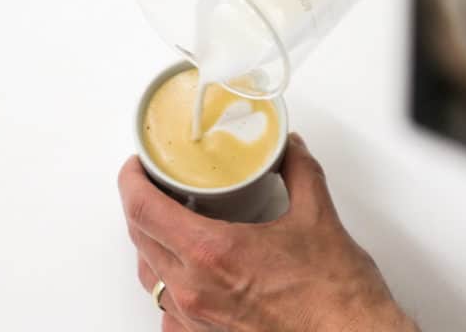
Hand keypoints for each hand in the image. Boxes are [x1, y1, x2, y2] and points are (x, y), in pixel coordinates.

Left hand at [118, 134, 417, 331]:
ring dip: (151, 245)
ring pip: (150, 276)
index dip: (131, 181)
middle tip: (155, 186)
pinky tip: (190, 275)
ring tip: (170, 225)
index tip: (136, 166)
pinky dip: (170, 287)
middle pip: (139, 239)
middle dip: (140, 206)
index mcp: (212, 251)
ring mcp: (198, 319)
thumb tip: (288, 149)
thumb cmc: (334, 296)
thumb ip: (299, 172)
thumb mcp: (317, 217)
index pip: (143, 209)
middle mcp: (195, 288)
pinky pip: (168, 313)